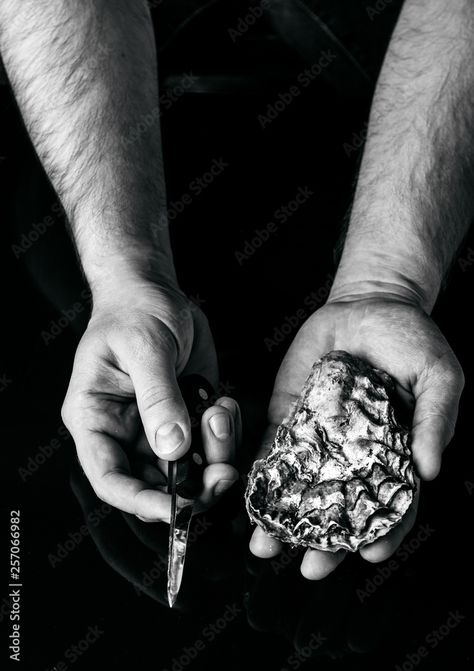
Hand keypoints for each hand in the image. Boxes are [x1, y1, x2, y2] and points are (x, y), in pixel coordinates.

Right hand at [62, 280, 239, 521]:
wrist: (154, 290)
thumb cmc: (135, 310)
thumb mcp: (144, 347)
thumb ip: (158, 397)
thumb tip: (172, 448)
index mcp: (97, 419)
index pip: (110, 478)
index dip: (140, 500)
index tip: (176, 506)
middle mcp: (126, 432)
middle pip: (155, 484)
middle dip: (193, 486)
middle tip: (223, 471)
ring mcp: (159, 428)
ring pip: (188, 471)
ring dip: (214, 457)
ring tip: (220, 413)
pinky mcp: (187, 417)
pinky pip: (209, 447)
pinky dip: (225, 437)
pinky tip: (223, 405)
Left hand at [250, 295, 463, 577]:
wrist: (369, 304)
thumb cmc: (412, 340)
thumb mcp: (438, 377)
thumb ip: (435, 421)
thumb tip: (431, 469)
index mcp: (395, 452)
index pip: (392, 502)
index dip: (383, 531)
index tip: (368, 554)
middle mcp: (355, 453)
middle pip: (341, 506)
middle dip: (325, 540)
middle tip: (309, 567)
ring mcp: (320, 436)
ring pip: (302, 487)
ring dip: (284, 518)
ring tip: (266, 546)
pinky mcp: (290, 414)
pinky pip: (274, 448)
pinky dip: (262, 475)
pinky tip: (250, 498)